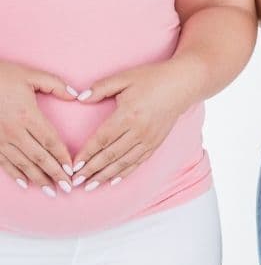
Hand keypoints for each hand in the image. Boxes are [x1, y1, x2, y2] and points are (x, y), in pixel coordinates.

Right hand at [0, 61, 75, 195]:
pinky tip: (24, 183)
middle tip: (68, 188)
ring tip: (50, 190)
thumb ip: (56, 85)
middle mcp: (13, 131)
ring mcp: (0, 139)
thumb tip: (76, 96)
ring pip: (22, 164)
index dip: (62, 157)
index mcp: (27, 115)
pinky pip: (3, 162)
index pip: (50, 141)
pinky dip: (15, 174)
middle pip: (39, 157)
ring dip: (37, 178)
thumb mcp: (31, 76)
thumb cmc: (3, 76)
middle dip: (54, 174)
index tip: (72, 169)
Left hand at [74, 62, 198, 187]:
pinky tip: (114, 180)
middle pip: (110, 155)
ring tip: (91, 186)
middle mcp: (139, 131)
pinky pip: (138, 162)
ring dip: (106, 175)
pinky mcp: (156, 142)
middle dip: (91, 170)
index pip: (102, 139)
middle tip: (75, 181)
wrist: (183, 84)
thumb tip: (80, 98)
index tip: (73, 165)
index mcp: (128, 115)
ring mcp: (149, 139)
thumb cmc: (153, 78)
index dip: (86, 154)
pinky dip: (125, 173)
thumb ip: (101, 87)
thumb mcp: (125, 77)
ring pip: (124, 162)